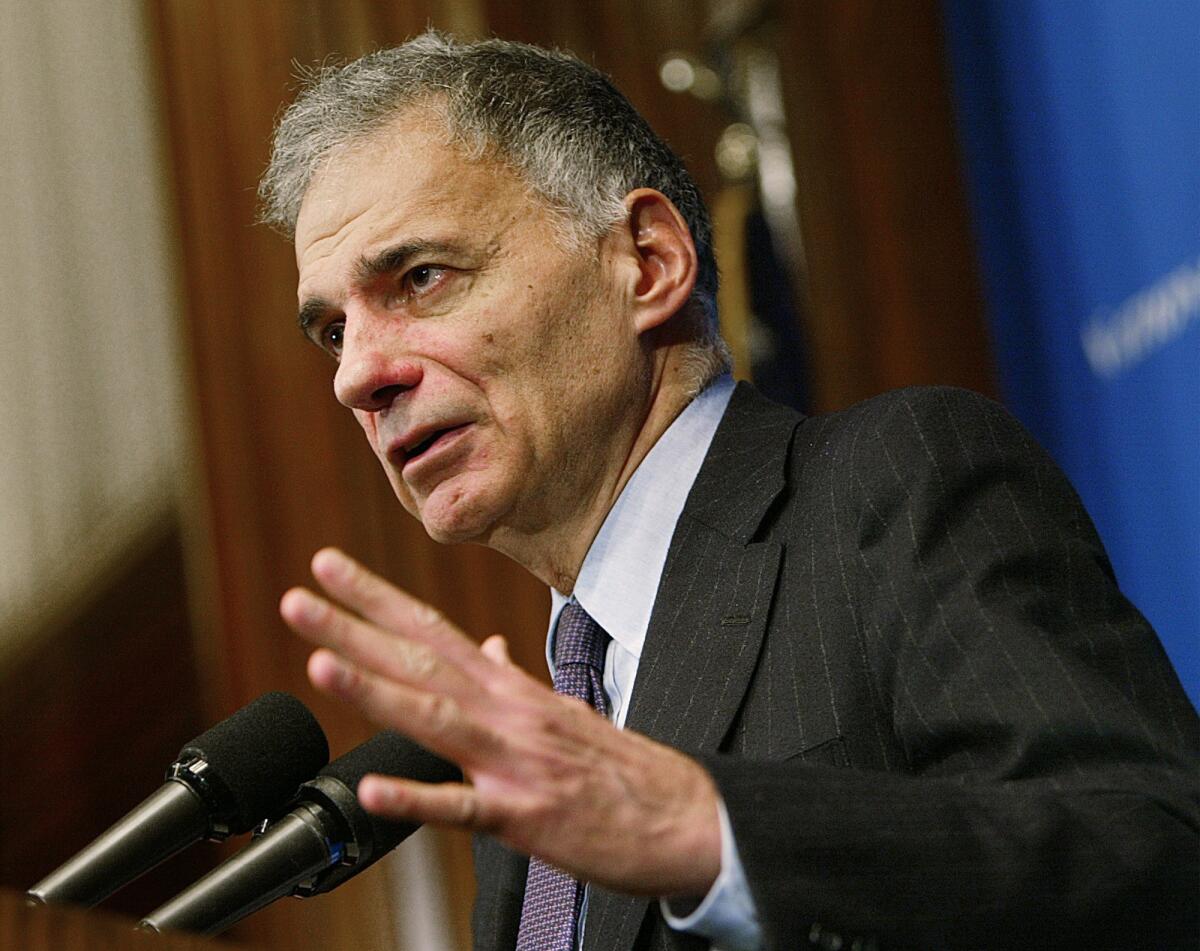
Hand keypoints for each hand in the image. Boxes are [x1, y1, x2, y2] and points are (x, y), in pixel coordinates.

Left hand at [279, 547, 721, 897]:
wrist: (683, 816)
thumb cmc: (618, 768)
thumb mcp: (562, 712)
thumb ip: (514, 681)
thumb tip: (489, 650)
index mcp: (510, 690)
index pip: (433, 630)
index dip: (378, 598)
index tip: (330, 568)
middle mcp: (507, 713)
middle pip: (421, 662)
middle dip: (355, 628)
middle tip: (296, 597)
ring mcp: (514, 760)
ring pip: (435, 718)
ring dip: (375, 688)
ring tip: (320, 662)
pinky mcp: (525, 815)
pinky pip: (465, 806)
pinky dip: (418, 796)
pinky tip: (373, 787)